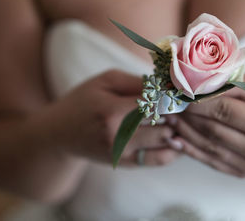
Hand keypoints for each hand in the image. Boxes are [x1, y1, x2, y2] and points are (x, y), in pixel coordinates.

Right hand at [51, 69, 179, 166]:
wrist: (60, 134)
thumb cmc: (84, 101)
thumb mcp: (105, 82)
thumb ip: (136, 81)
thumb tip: (167, 85)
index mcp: (111, 111)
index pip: (155, 103)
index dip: (173, 96)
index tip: (182, 91)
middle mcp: (117, 136)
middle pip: (164, 124)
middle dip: (178, 113)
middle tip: (185, 105)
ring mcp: (122, 153)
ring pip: (166, 143)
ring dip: (178, 130)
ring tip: (181, 118)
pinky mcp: (126, 164)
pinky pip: (159, 159)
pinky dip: (173, 148)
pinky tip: (176, 136)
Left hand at [167, 75, 244, 176]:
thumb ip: (228, 83)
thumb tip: (193, 79)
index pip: (222, 110)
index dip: (195, 101)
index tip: (177, 92)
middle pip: (211, 129)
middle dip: (185, 116)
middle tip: (166, 104)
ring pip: (207, 146)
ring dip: (183, 132)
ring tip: (168, 118)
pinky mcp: (243, 172)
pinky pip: (211, 160)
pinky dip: (190, 149)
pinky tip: (175, 138)